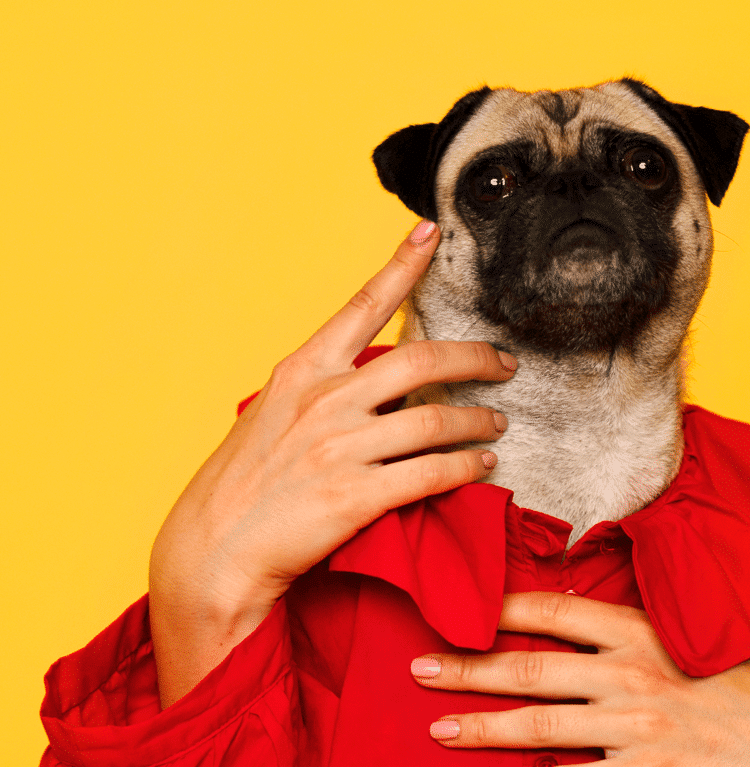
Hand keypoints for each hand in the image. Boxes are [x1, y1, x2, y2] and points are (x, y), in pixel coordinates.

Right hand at [149, 220, 516, 706]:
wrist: (212, 550)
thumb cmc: (242, 482)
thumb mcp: (271, 414)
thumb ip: (321, 390)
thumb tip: (374, 380)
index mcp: (303, 371)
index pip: (362, 305)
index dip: (401, 265)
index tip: (430, 232)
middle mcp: (325, 400)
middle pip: (421, 361)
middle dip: (475, 358)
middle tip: (504, 363)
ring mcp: (340, 447)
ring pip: (435, 421)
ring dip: (478, 420)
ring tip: (497, 422)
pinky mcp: (355, 496)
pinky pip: (430, 474)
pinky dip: (465, 467)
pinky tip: (481, 465)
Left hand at [412, 591, 749, 765]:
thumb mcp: (696, 638)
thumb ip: (643, 624)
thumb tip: (590, 611)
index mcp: (639, 632)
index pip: (554, 610)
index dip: (503, 607)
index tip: (465, 608)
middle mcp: (629, 677)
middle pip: (530, 670)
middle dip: (468, 670)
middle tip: (420, 669)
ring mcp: (635, 732)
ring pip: (540, 728)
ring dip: (483, 729)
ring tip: (439, 731)